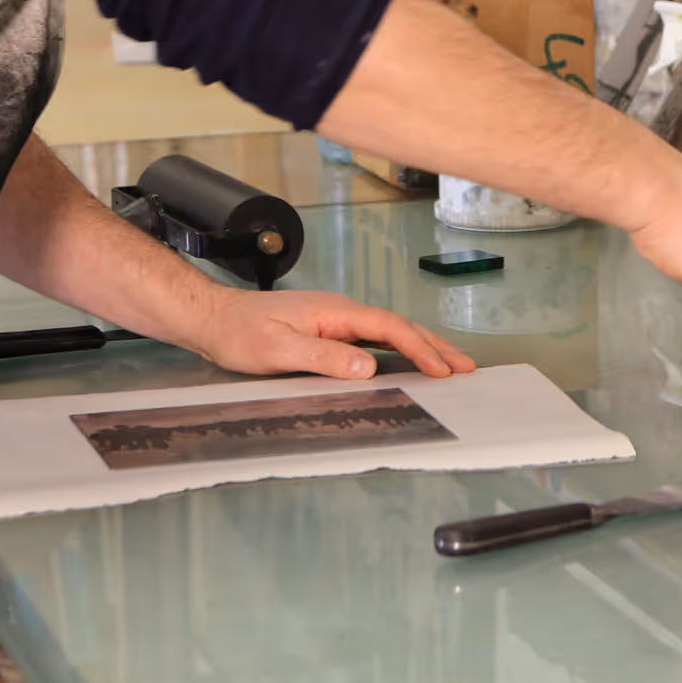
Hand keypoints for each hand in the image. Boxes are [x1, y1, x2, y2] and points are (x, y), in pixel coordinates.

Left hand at [183, 288, 476, 381]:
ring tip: (449, 365)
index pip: (390, 328)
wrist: (215, 319)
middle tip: (466, 367)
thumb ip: (324, 358)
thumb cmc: (241, 334)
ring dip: (421, 347)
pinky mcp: (329, 329)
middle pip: (399, 326)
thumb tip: (369, 367)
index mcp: (335, 312)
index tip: (443, 371)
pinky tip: (407, 361)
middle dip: (435, 346)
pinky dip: (399, 350)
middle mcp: (341, 311)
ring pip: (389, 332)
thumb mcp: (279, 351)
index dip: (420, 349)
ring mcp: (336, 319)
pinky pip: (374, 339)